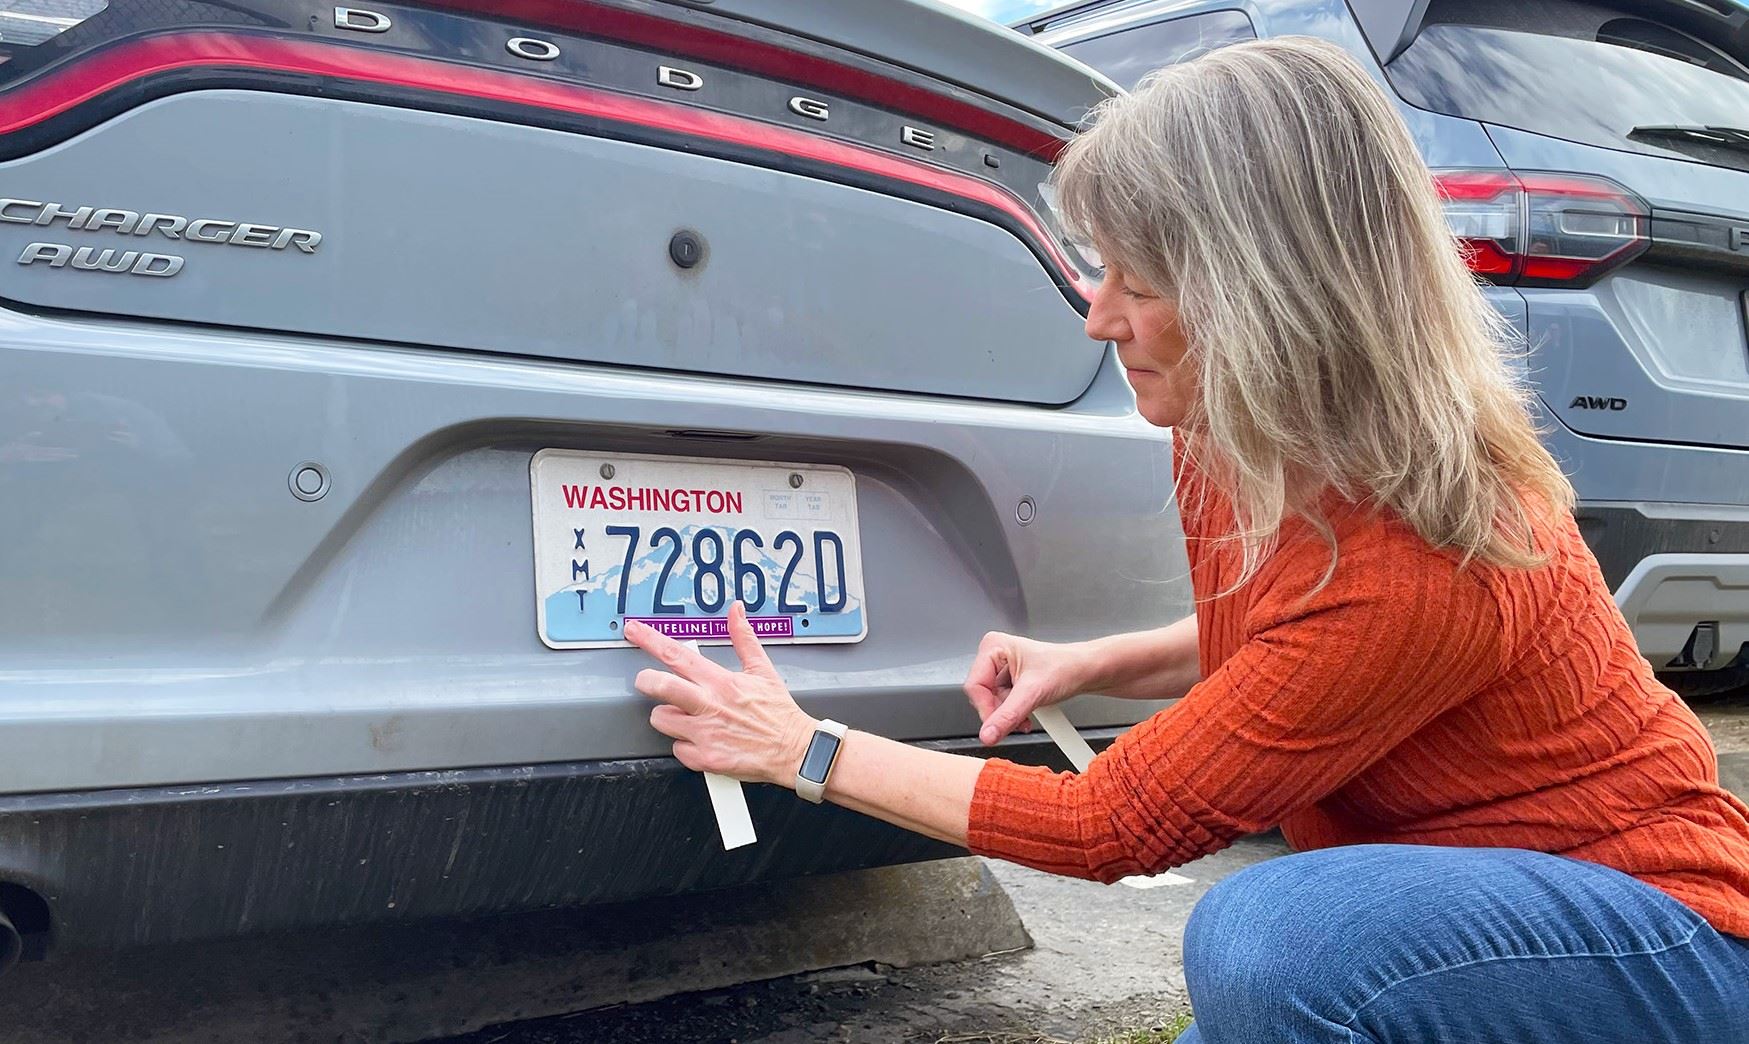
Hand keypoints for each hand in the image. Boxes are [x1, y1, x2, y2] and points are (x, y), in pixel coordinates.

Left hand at [624, 601, 816, 786]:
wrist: (794, 750)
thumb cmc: (779, 713)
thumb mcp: (762, 670)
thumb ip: (744, 639)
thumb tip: (736, 611)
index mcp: (721, 682)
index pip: (677, 655)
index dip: (650, 640)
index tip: (634, 631)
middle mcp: (709, 705)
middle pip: (660, 686)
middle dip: (645, 680)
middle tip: (646, 680)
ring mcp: (705, 733)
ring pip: (661, 719)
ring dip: (668, 716)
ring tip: (686, 715)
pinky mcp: (706, 758)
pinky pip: (677, 749)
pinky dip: (685, 745)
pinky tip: (701, 740)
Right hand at [963, 632, 1092, 745]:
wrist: (1084, 672)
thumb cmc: (1065, 667)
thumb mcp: (1033, 693)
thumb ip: (1007, 715)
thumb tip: (987, 733)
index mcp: (993, 647)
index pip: (975, 686)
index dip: (986, 709)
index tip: (996, 726)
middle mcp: (994, 656)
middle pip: (982, 696)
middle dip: (1000, 712)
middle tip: (1017, 719)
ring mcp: (1000, 669)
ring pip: (991, 704)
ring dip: (1008, 716)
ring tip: (1026, 716)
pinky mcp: (1008, 682)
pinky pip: (1001, 705)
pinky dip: (1012, 715)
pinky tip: (1024, 716)